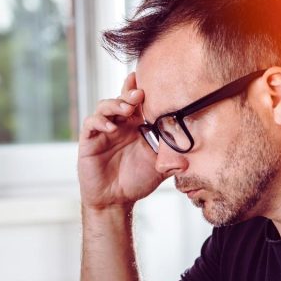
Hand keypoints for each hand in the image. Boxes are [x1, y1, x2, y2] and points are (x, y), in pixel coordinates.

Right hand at [78, 72, 164, 210]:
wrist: (115, 201)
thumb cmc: (136, 182)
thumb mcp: (158, 170)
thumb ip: (173, 163)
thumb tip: (190, 161)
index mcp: (136, 126)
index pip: (138, 102)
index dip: (141, 89)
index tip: (148, 79)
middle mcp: (120, 125)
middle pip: (122, 99)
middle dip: (130, 93)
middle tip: (139, 93)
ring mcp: (104, 131)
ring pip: (105, 107)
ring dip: (115, 104)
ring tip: (126, 109)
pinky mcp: (90, 141)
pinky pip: (91, 124)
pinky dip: (100, 121)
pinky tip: (110, 128)